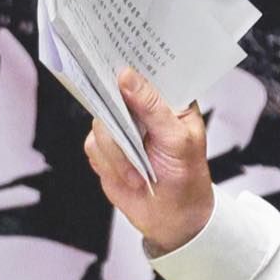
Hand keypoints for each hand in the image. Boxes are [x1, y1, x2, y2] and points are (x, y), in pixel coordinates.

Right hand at [84, 68, 215, 254]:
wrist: (172, 217)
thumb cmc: (187, 176)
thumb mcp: (178, 139)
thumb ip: (153, 108)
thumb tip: (127, 76)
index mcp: (167, 99)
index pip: (147, 69)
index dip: (131, 63)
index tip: (118, 63)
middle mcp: (141, 108)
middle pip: (113, 91)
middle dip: (116, 111)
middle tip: (125, 128)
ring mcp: (121, 127)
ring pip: (100, 123)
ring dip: (118, 153)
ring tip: (141, 173)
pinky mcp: (105, 148)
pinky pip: (93, 146)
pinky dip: (110, 164)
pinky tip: (131, 177)